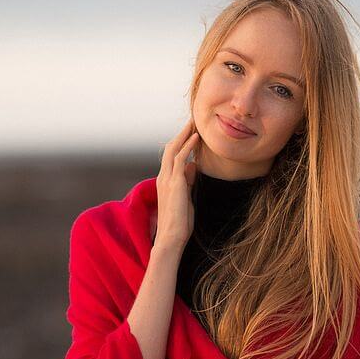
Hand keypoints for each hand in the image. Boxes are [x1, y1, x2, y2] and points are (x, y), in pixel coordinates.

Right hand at [153, 118, 200, 251]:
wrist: (171, 237)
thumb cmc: (179, 221)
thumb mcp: (185, 196)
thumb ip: (187, 180)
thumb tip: (192, 166)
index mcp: (165, 181)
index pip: (170, 156)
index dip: (180, 142)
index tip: (190, 131)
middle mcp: (163, 177)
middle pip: (170, 148)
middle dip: (181, 133)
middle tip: (192, 121)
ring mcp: (167, 180)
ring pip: (173, 150)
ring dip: (184, 135)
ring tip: (194, 123)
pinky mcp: (174, 184)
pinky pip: (180, 160)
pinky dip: (188, 147)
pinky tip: (196, 138)